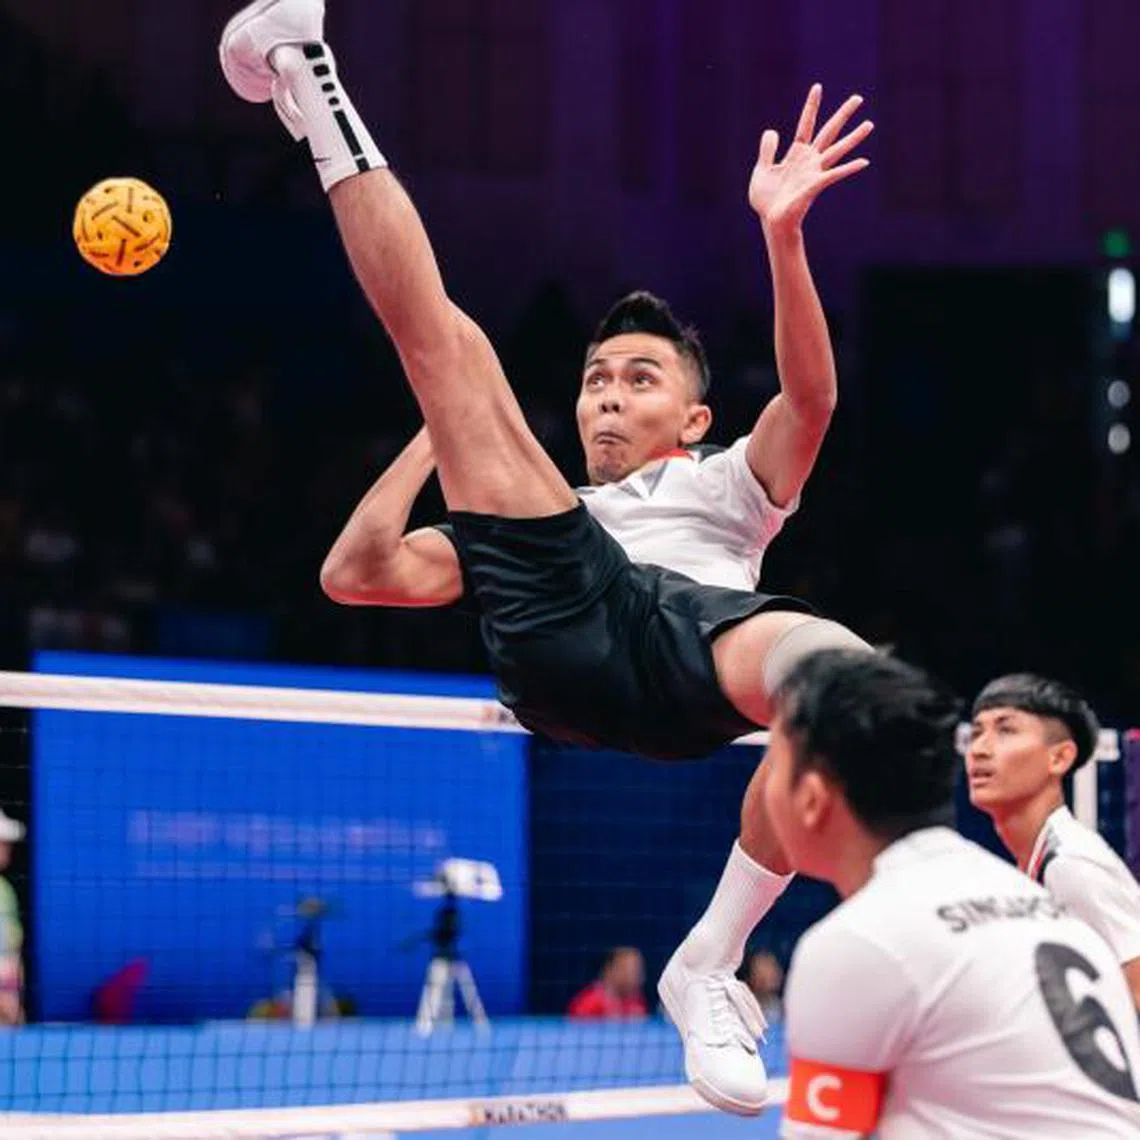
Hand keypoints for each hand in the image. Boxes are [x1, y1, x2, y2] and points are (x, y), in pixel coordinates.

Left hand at [748, 84, 872, 229]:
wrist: (770, 221)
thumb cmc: (767, 200)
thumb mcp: (762, 169)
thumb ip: (768, 150)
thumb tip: (772, 130)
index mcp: (796, 154)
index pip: (806, 124)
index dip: (811, 106)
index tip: (818, 87)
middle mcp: (809, 160)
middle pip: (829, 132)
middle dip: (843, 115)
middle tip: (859, 97)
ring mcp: (814, 172)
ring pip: (837, 150)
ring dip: (854, 138)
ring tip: (870, 124)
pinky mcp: (815, 186)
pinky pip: (834, 174)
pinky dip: (848, 168)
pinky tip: (864, 162)